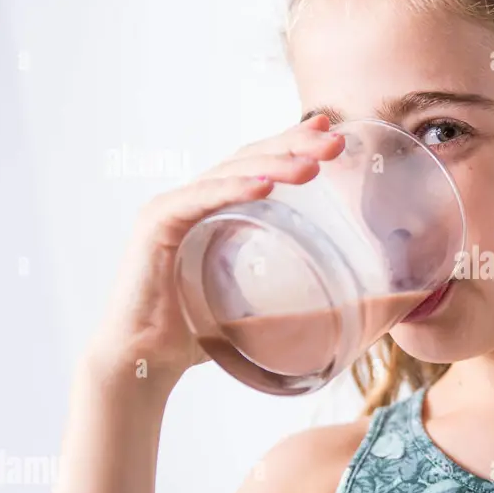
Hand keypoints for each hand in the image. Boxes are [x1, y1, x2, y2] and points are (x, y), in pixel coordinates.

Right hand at [87, 115, 342, 381]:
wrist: (144, 360)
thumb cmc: (197, 335)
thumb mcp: (258, 307)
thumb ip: (294, 296)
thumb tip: (349, 305)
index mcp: (216, 211)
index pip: (259, 167)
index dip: (293, 145)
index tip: (331, 133)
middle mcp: (194, 201)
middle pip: (249, 160)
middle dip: (294, 145)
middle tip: (335, 140)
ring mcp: (172, 208)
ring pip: (229, 172)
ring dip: (274, 164)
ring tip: (313, 164)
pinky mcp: (155, 224)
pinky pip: (199, 198)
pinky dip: (232, 189)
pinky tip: (265, 185)